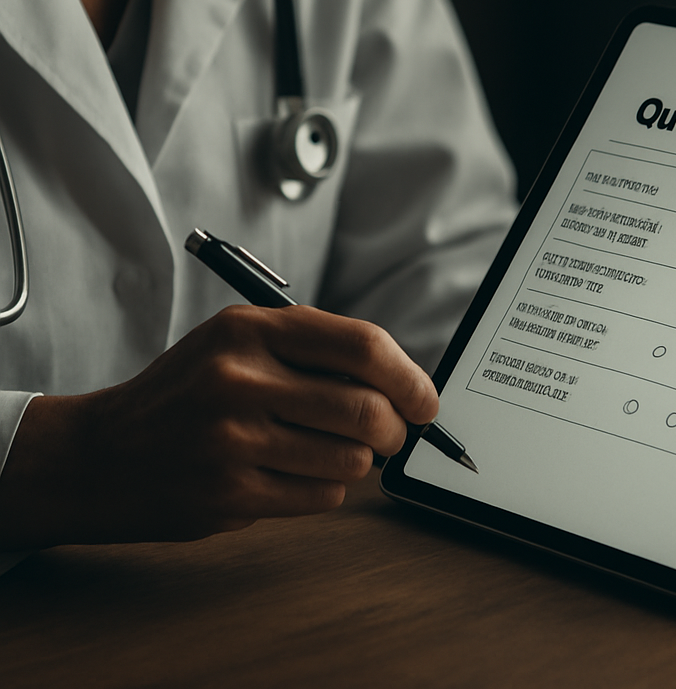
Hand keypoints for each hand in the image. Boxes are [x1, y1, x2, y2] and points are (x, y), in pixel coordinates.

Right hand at [0, 305, 437, 548]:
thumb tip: (402, 379)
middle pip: (366, 408)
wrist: (100, 454)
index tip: (426, 400)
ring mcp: (232, 440)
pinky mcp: (228, 494)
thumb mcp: (239, 340)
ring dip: (358, 461)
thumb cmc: (186, 391)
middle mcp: (240, 379)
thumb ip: (314, 347)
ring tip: (328, 450)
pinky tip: (294, 473)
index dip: (409, 376)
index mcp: (251, 328)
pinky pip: (322, 496)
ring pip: (351, 459)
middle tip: (392, 433)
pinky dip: (327, 488)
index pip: (362, 346)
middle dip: (395, 428)